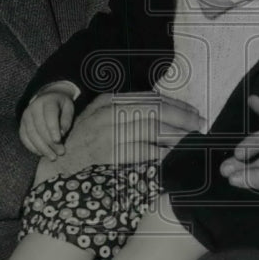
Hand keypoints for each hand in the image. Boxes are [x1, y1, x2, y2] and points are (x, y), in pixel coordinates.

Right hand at [19, 87, 75, 159]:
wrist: (47, 98)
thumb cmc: (61, 105)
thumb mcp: (68, 107)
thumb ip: (67, 119)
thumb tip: (62, 133)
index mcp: (47, 101)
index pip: (49, 115)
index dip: (53, 129)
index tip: (58, 141)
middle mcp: (33, 107)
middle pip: (39, 127)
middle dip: (49, 142)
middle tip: (60, 153)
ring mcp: (26, 116)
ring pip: (31, 134)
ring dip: (41, 148)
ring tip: (52, 157)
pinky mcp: (22, 124)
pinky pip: (24, 137)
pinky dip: (32, 147)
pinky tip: (41, 153)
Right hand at [36, 91, 203, 177]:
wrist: (60, 161)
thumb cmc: (84, 139)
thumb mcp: (101, 115)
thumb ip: (125, 109)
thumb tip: (161, 109)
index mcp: (110, 100)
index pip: (151, 98)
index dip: (175, 104)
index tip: (192, 112)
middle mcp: (110, 112)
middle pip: (155, 110)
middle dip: (181, 118)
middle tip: (198, 125)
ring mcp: (109, 132)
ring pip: (152, 128)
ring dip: (175, 135)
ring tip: (190, 140)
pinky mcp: (109, 152)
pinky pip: (142, 150)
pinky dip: (160, 152)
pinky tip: (171, 155)